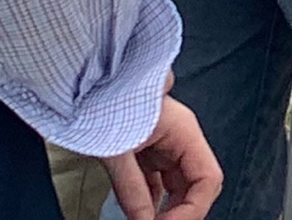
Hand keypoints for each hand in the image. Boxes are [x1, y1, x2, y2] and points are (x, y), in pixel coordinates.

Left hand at [102, 87, 221, 219]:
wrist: (83, 85)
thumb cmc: (103, 100)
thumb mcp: (116, 148)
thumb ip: (131, 188)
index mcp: (183, 131)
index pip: (208, 178)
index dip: (194, 209)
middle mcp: (179, 139)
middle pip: (196, 186)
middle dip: (182, 213)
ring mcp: (164, 146)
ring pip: (178, 188)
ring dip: (167, 211)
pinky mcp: (147, 152)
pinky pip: (157, 184)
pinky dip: (151, 203)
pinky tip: (139, 215)